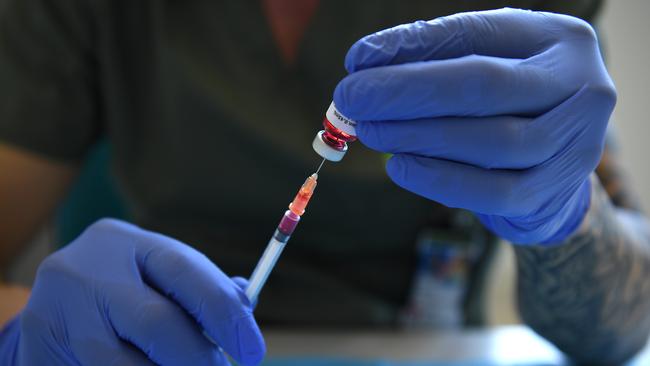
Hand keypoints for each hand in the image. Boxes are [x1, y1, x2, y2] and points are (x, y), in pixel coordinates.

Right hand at [0, 219, 263, 364]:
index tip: (253, 350)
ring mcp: (57, 312)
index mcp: (126, 243)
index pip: (185, 271)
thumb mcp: (159, 277)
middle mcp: (87, 271)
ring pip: (125, 365)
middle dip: (197, 356)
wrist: (58, 298)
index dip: (224, 313)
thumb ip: (202, 289)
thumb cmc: (128, 288)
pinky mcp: (40, 348)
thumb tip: (244, 311)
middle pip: (157, 323)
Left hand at [334, 8, 615, 243]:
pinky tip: (399, 167)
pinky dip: (439, 180)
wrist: (557, 163)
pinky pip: (491, 192)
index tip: (357, 60)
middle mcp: (581, 88)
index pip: (476, 35)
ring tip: (370, 131)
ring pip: (490, 142)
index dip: (412, 47)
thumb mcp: (485, 64)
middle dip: (407, 92)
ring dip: (418, 137)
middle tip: (351, 98)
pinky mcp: (555, 193)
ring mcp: (576, 145)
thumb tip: (363, 62)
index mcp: (559, 40)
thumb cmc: (510, 103)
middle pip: (483, 86)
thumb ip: (432, 58)